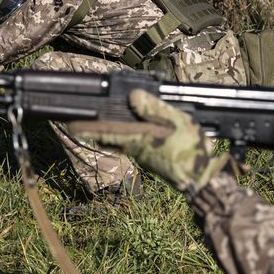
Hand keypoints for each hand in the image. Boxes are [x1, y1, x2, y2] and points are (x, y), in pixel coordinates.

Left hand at [69, 90, 227, 195]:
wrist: (202, 178)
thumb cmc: (190, 150)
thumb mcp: (175, 122)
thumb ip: (154, 108)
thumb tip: (133, 96)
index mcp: (137, 139)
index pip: (104, 132)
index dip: (87, 128)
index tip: (70, 125)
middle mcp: (136, 150)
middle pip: (111, 138)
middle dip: (98, 131)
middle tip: (84, 124)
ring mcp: (144, 157)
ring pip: (124, 143)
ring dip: (114, 134)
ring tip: (106, 125)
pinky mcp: (154, 161)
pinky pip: (137, 147)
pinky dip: (132, 139)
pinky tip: (139, 133)